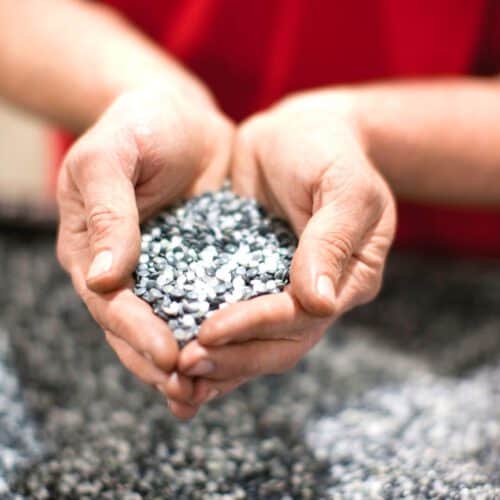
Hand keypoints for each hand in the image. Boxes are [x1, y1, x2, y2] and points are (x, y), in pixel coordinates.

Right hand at [57, 83, 232, 418]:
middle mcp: (126, 269)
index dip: (136, 333)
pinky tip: (237, 356)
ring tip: (211, 393)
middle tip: (191, 392)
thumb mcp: (111, 156)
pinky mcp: (199, 264)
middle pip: (136, 329)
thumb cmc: (137, 126)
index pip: (110, 303)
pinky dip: (217, 333)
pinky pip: (206, 303)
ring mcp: (163, 270)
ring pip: (171, 325)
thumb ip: (107, 211)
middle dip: (161, 363)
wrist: (178, 115)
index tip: (169, 356)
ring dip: (189, 361)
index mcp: (92, 248)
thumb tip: (104, 276)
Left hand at [176, 90, 395, 402]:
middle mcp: (317, 295)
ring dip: (217, 363)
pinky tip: (173, 351)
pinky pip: (230, 314)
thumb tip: (320, 303)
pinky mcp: (251, 277)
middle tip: (183, 366)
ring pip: (253, 342)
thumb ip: (332, 240)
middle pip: (278, 344)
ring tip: (173, 378)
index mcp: (349, 278)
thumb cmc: (330, 150)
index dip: (256, 326)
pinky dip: (208, 340)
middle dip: (232, 357)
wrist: (301, 132)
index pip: (302, 317)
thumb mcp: (343, 185)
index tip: (210, 331)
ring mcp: (283, 290)